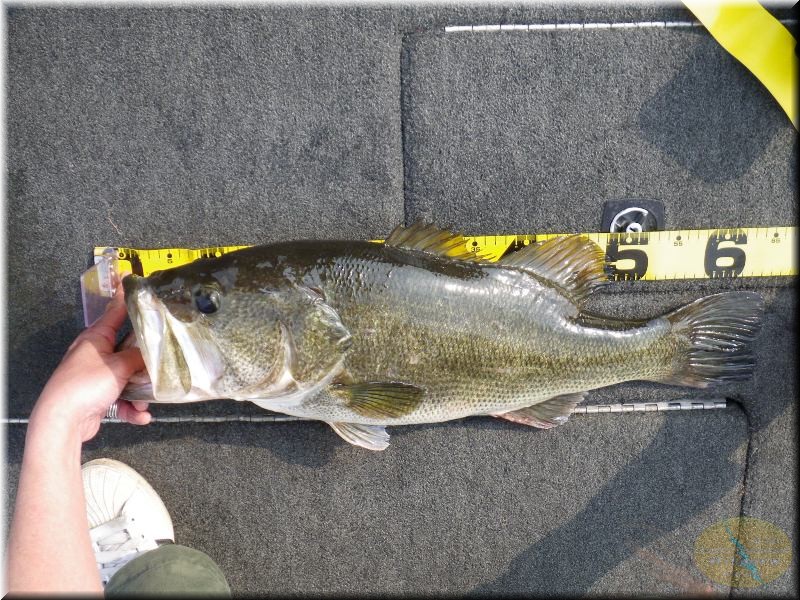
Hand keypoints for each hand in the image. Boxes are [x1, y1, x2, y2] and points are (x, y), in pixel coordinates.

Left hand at [30, 283, 151, 441]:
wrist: (63, 421)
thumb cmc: (85, 385)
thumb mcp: (119, 366)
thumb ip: (140, 357)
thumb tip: (154, 353)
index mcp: (96, 338)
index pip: (116, 311)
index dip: (126, 297)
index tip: (133, 280)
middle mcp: (96, 354)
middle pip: (129, 349)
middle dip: (145, 363)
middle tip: (161, 364)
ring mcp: (97, 375)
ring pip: (128, 377)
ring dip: (140, 393)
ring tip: (144, 404)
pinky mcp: (98, 396)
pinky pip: (122, 399)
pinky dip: (132, 408)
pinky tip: (140, 416)